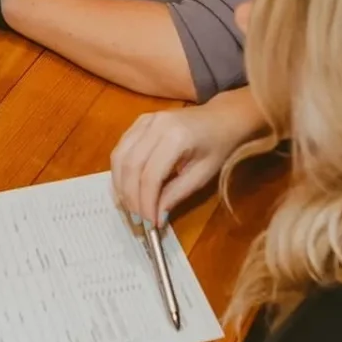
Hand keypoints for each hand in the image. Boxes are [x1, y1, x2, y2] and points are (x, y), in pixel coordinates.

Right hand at [111, 88, 270, 226]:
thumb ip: (177, 194)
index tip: (150, 224)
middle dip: (131, 197)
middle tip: (138, 220)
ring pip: (119, 157)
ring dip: (120, 186)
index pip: (150, 175)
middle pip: (130, 166)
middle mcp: (155, 125)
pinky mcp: (139, 122)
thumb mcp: (202, 175)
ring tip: (130, 207)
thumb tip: (156, 217)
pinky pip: (121, 149)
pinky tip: (127, 188)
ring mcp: (144, 121)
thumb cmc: (218, 146)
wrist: (222, 117)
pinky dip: (120, 171)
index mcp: (176, 137)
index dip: (146, 202)